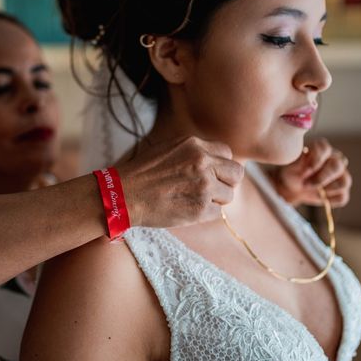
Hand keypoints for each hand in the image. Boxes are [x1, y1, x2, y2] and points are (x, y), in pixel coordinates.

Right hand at [117, 136, 243, 227]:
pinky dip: (205, 215)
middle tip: (211, 190)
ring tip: (193, 200)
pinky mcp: (200, 208)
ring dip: (216, 200)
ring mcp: (204, 186)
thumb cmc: (143, 173)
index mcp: (195, 145)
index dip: (220, 166)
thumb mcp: (170, 149)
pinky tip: (187, 210)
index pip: (227, 153)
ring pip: (229, 196)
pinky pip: (218, 213)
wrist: (124, 194)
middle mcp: (203, 163)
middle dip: (226, 183)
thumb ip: (195, 152)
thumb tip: (217, 162)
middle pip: (236, 174)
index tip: (211, 174)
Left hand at [272, 138, 351, 207]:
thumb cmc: (293, 172)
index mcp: (322, 149)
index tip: (306, 169)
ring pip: (344, 182)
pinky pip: (342, 197)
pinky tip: (318, 196)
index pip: (325, 149)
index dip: (317, 159)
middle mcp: (336, 159)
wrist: (294, 187)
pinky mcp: (342, 191)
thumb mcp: (291, 166)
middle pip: (337, 166)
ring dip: (326, 189)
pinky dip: (328, 200)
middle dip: (321, 178)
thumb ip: (298, 160)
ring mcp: (342, 175)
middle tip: (306, 184)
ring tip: (312, 189)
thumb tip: (305, 155)